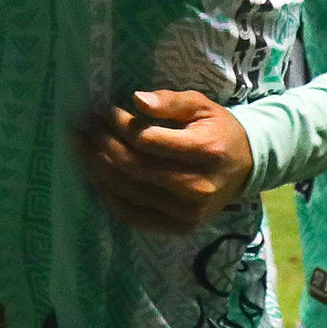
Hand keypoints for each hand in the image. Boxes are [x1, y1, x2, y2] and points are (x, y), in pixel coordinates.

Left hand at [73, 89, 253, 233]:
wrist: (246, 167)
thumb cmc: (218, 130)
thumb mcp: (201, 105)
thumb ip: (170, 101)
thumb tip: (137, 100)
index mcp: (206, 150)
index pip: (148, 140)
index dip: (119, 124)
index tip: (103, 110)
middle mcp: (198, 186)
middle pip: (133, 166)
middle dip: (101, 143)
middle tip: (83, 126)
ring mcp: (188, 212)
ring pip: (127, 190)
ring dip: (95, 166)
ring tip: (80, 145)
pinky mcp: (179, 228)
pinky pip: (132, 214)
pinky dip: (108, 194)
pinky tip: (94, 174)